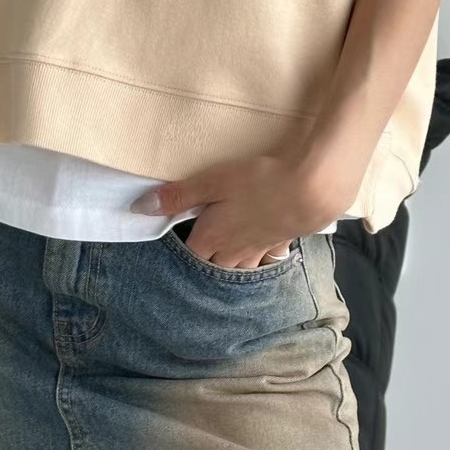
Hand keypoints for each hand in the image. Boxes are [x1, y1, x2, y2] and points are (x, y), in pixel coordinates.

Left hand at [129, 152, 348, 269]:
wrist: (310, 190)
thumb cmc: (257, 181)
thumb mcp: (212, 181)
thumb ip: (178, 195)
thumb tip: (139, 207)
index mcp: (212, 237)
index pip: (188, 255)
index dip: (181, 250)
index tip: (177, 241)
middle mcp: (233, 251)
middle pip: (213, 266)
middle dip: (206, 261)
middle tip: (202, 249)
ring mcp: (259, 250)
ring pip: (239, 268)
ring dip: (230, 264)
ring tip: (226, 254)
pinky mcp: (280, 242)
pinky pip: (264, 258)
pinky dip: (259, 257)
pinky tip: (261, 250)